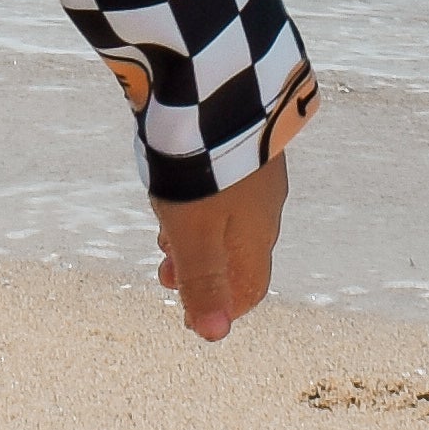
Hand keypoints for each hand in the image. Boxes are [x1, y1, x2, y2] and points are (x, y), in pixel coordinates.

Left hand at [151, 161, 285, 345]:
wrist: (214, 94)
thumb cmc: (201, 173)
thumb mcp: (193, 235)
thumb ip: (203, 284)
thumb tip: (214, 335)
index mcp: (257, 237)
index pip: (250, 290)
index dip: (220, 309)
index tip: (187, 315)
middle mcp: (266, 209)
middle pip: (238, 257)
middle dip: (200, 273)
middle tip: (163, 273)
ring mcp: (259, 175)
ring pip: (230, 223)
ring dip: (197, 238)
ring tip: (163, 233)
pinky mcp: (245, 147)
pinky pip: (228, 191)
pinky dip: (202, 205)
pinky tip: (176, 190)